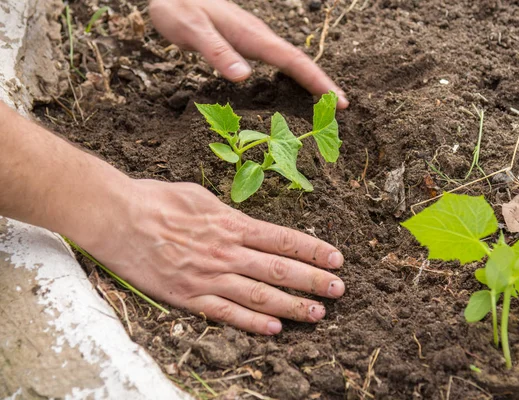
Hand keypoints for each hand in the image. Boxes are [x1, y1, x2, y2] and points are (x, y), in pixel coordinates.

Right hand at [88, 179, 345, 334]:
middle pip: (279, 269)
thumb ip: (228, 214)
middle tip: (339, 290)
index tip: (336, 259)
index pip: (283, 239)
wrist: (116, 217)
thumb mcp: (200, 196)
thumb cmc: (156, 200)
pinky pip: (225, 313)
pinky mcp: (188, 295)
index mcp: (231, 224)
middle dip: (313, 280)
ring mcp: (208, 276)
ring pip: (259, 295)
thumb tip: (247, 223)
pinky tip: (273, 330)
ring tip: (318, 314)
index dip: (313, 250)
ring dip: (291, 306)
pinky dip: (251, 322)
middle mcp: (227, 252)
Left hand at [149, 0, 348, 108]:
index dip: (317, 81)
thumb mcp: (192, 30)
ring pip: (290, 62)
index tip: (339, 101)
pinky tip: (295, 88)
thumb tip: (244, 77)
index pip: (292, 61)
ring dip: (311, 81)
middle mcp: (259, 37)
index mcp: (252, 35)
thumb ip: (218, 52)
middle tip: (343, 108)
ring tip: (327, 103)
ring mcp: (255, 40)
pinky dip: (293, 76)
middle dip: (322, 85)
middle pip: (299, 63)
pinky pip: (278, 62)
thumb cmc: (178, 8)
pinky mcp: (248, 43)